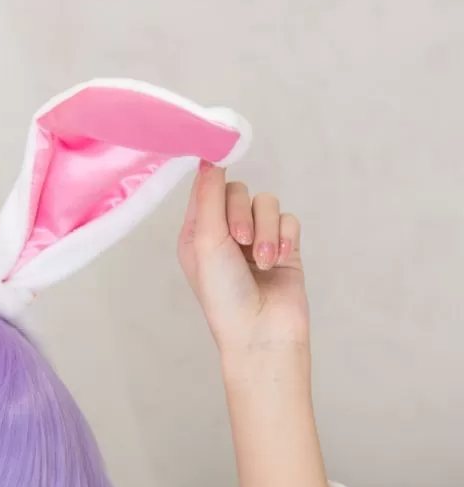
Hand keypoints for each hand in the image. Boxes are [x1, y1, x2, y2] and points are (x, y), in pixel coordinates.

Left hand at [177, 161, 309, 358]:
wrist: (261, 333)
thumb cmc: (224, 296)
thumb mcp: (206, 241)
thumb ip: (209, 195)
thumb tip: (210, 153)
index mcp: (197, 234)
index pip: (206, 187)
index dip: (214, 176)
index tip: (223, 153)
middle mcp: (224, 234)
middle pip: (238, 191)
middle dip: (242, 214)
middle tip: (239, 242)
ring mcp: (256, 239)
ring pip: (267, 203)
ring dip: (266, 230)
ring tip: (262, 261)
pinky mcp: (284, 246)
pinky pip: (289, 218)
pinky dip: (285, 237)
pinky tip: (280, 260)